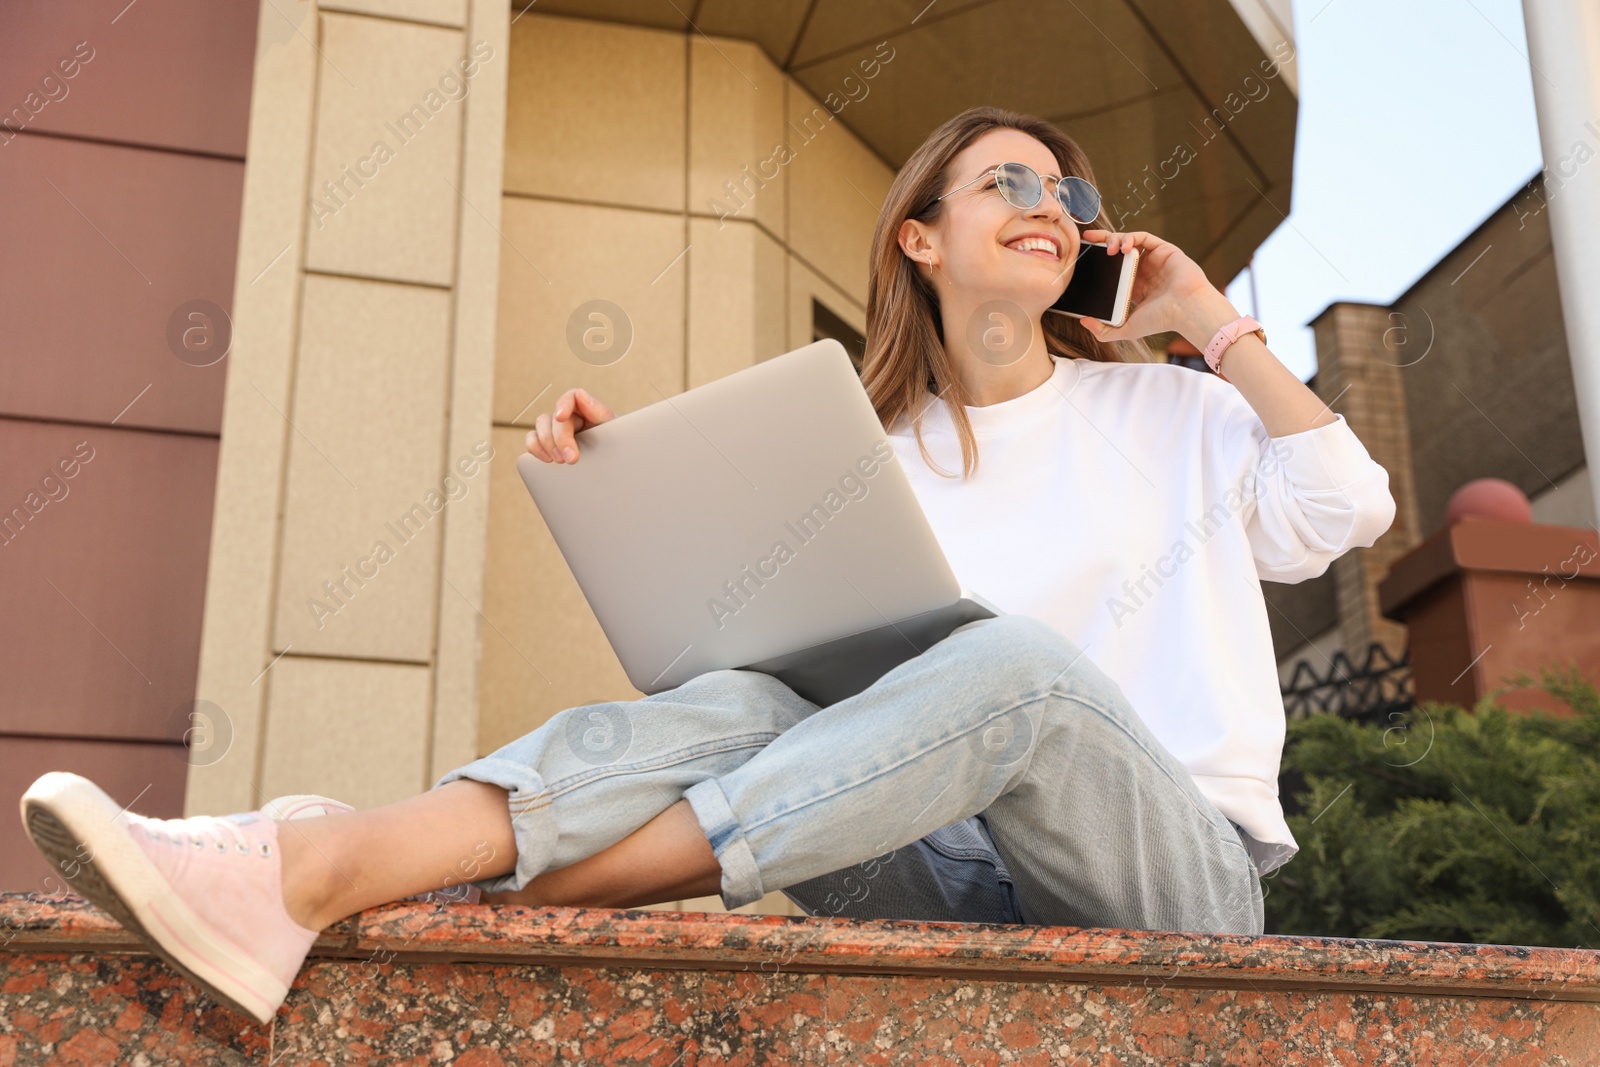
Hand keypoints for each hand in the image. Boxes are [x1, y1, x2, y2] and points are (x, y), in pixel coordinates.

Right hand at [526, 388, 614, 463]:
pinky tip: (548, 459)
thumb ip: (598, 411)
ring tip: (560, 460)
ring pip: (540, 425)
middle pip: (555, 417)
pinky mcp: (547, 443)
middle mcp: (569, 417)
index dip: (563, 404)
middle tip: (571, 458)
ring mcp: (556, 429)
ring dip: (547, 443)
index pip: (572, 397)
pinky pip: (532, 439)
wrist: (613, 465)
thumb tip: (581, 395)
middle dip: (561, 438)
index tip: (561, 416)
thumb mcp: (613, 429)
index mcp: (586, 409)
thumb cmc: (615, 444)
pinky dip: (535, 448)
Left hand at [1075, 229, 1219, 343]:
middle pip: (1118, 252)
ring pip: (1130, 241)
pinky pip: (1144, 237)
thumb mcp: (1126, 329)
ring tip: (1109, 248)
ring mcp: (1154, 259)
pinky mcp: (1164, 250)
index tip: (1082, 257)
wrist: (1185, 310)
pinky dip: (1131, 237)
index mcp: (1135, 287)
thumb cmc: (1161, 320)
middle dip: (1102, 243)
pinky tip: (1123, 247)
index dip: (1098, 261)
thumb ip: (1104, 330)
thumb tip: (1083, 321)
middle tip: (1087, 241)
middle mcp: (1144, 271)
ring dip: (1115, 239)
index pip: (1112, 269)